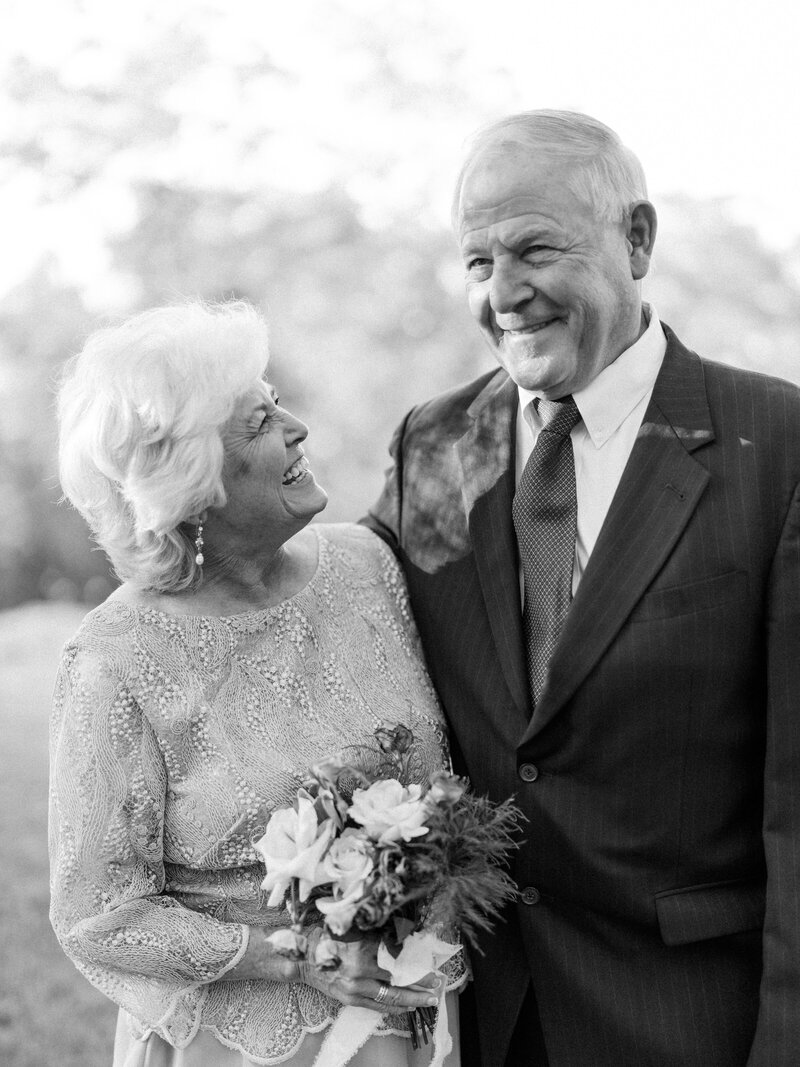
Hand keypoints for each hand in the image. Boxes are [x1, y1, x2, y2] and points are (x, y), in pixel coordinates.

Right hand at [297, 928, 440, 1013]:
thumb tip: (407, 939)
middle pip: (397, 982)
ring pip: (389, 998)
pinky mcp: (350, 1000)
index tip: (433, 970)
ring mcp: (354, 989)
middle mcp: (359, 972)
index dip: (417, 967)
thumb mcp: (356, 930)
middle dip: (420, 987)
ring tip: (427, 1000)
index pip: (398, 962)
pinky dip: (393, 1007)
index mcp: (362, 951)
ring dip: (411, 1000)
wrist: (303, 957)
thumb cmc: (329, 938)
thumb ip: (380, 936)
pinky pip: (376, 1006)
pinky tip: (406, 1007)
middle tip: (437, 988)